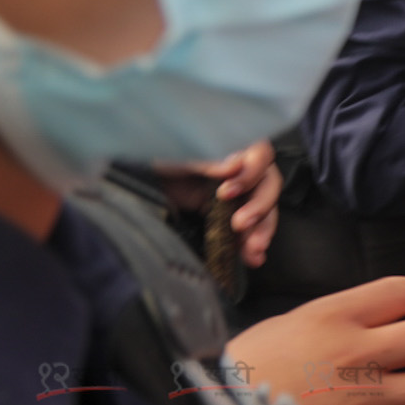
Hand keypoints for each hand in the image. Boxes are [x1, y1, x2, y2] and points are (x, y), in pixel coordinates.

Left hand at [152, 140, 280, 267]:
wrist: (136, 181)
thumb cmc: (157, 157)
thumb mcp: (180, 153)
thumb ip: (207, 158)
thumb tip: (233, 166)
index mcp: (233, 147)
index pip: (260, 156)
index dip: (251, 174)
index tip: (227, 191)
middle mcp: (240, 169)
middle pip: (268, 185)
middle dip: (260, 207)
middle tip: (240, 225)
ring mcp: (236, 195)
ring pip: (264, 210)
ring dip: (262, 230)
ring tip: (253, 251)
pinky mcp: (227, 217)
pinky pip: (250, 229)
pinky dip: (253, 243)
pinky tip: (253, 257)